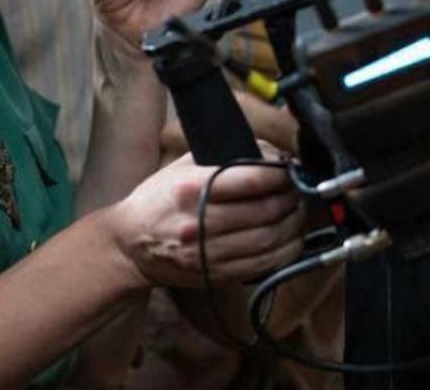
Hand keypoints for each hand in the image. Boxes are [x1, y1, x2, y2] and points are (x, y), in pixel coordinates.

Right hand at [107, 150, 304, 288]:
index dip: (282, 174)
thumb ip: (224, 158)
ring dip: (293, 224)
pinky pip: (263, 264)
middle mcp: (200, 222)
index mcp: (192, 188)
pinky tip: (290, 237)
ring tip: (297, 211)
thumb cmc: (158, 200)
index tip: (293, 169)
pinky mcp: (216, 274)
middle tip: (299, 190)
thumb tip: (271, 155)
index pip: (252, 180)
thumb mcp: (182, 167)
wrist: (130, 245)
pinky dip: (285, 250)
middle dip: (292, 198)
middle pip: (266, 211)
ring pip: (269, 239)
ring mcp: (208, 253)